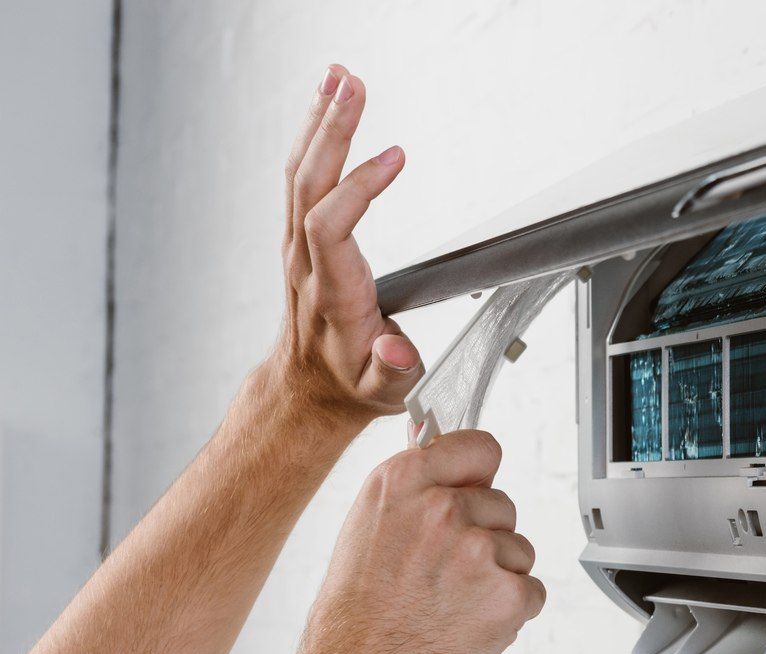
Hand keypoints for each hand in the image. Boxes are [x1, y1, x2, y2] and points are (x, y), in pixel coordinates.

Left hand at [274, 64, 421, 427]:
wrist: (311, 389)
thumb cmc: (354, 385)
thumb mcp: (386, 392)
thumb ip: (395, 370)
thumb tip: (396, 348)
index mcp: (333, 294)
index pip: (332, 226)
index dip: (360, 187)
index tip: (396, 155)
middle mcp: (307, 264)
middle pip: (308, 184)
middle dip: (331, 131)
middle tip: (353, 85)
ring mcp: (298, 247)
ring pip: (300, 174)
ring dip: (320, 123)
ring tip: (340, 78)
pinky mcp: (301, 237)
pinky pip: (301, 178)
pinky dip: (315, 138)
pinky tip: (329, 107)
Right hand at [293, 431, 545, 653]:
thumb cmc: (359, 612)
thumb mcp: (367, 525)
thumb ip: (413, 482)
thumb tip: (432, 436)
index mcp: (402, 481)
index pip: (481, 447)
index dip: (477, 475)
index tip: (469, 491)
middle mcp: (442, 509)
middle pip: (502, 504)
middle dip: (483, 536)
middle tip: (439, 574)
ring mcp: (479, 551)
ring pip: (518, 549)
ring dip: (496, 576)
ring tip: (448, 603)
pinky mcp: (509, 594)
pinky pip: (531, 591)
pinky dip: (508, 612)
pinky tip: (466, 625)